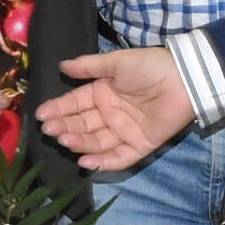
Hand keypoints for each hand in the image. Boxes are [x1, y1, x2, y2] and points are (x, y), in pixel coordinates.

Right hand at [34, 49, 191, 171]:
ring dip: (79, 142)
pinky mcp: (139, 145)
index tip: (41, 115)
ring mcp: (124, 131)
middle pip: (82, 124)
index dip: (58, 109)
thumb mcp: (116, 62)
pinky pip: (118, 157)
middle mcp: (110, 114)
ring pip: (96, 142)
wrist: (183, 78)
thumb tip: (62, 66)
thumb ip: (89, 66)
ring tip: (64, 139)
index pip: (75, 103)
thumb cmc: (149, 66)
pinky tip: (85, 161)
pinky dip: (102, 162)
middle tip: (50, 130)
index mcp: (102, 93)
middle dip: (64, 127)